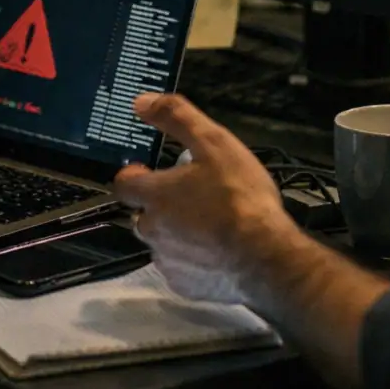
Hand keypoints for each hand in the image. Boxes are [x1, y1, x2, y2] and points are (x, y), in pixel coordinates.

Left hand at [113, 93, 299, 304]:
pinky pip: (179, 268)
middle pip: (142, 214)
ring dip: (176, 233)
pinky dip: (191, 260)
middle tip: (193, 197)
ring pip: (161, 242)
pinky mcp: (183, 286)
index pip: (124, 183)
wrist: (265, 258)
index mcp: (155, 194)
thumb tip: (142, 102)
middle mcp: (152, 229)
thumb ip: (176, 118)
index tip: (150, 171)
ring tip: (210, 225)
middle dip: (160, 205)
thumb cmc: (241, 198)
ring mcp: (167, 260)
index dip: (135, 175)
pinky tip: (215, 251)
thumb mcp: (214, 143)